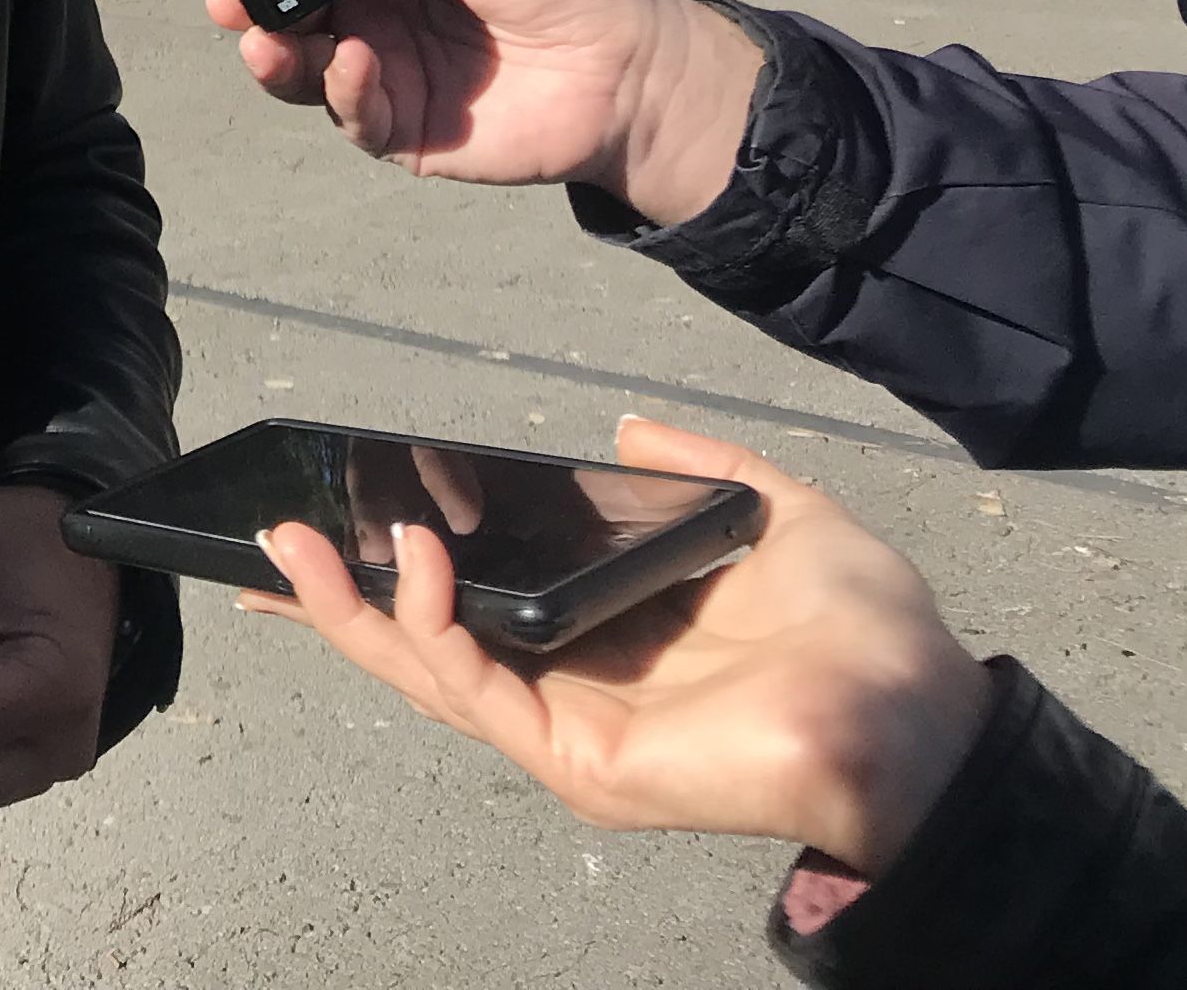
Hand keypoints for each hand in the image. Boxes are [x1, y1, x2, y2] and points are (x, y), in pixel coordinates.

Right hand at [197, 0, 762, 224]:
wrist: (628, 69)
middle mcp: (362, 8)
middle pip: (276, 1)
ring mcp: (375, 69)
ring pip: (295, 64)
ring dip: (269, 48)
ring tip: (262, 35)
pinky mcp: (398, 127)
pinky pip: (350, 112)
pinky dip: (342, 89)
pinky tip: (356, 63)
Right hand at [247, 416, 991, 876]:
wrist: (919, 710)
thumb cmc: (867, 633)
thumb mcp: (772, 510)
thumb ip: (700, 464)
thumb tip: (624, 428)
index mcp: (604, 630)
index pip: (476, 599)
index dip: (397, 565)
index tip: (334, 513)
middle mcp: (572, 683)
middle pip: (421, 640)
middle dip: (333, 596)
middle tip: (266, 534)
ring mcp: (568, 726)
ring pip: (425, 668)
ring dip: (351, 608)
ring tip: (296, 542)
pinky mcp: (578, 757)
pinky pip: (477, 690)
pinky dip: (427, 627)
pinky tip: (407, 565)